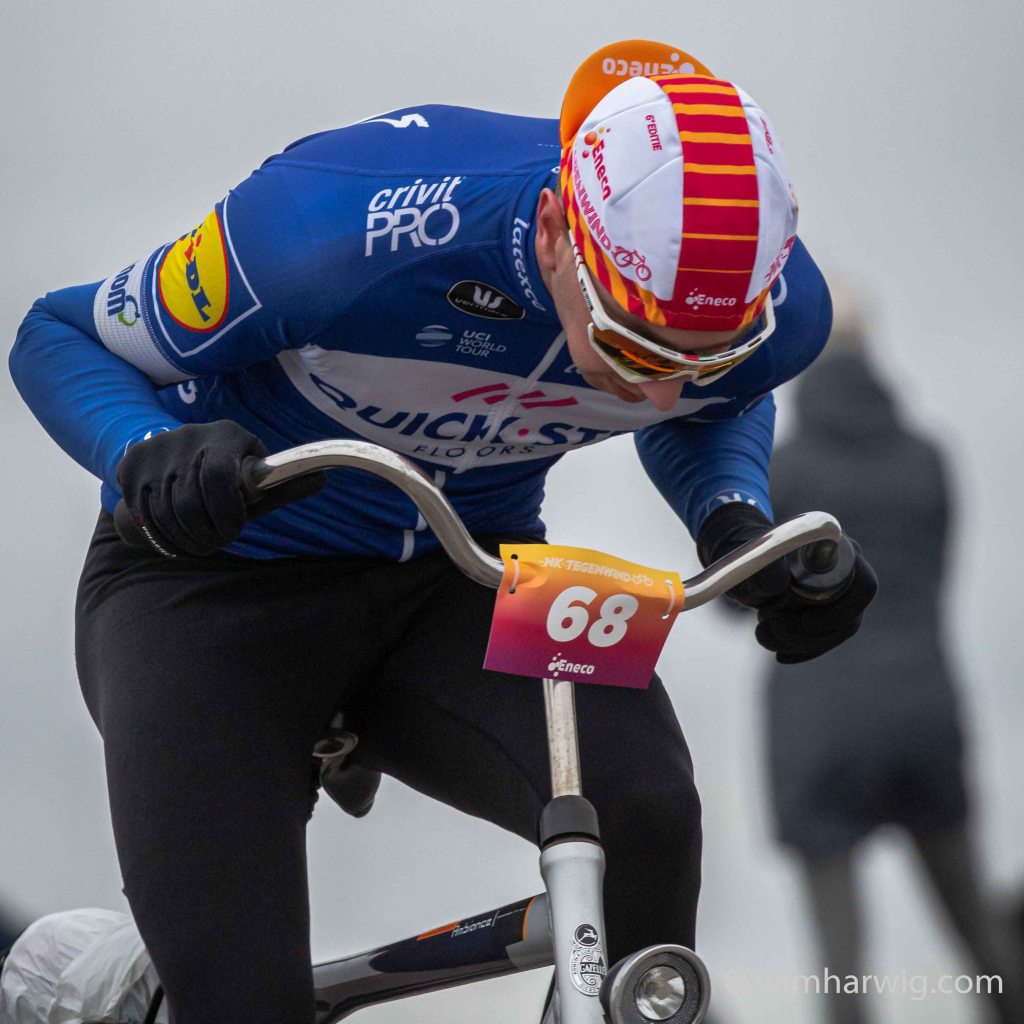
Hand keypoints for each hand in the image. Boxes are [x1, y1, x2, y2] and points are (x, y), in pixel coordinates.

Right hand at [114, 420, 324, 556]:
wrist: (173, 452)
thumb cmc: (229, 472)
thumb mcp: (256, 477)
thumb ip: (284, 484)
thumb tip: (323, 479)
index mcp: (225, 435)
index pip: (219, 477)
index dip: (227, 512)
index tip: (234, 529)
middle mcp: (186, 437)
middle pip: (189, 502)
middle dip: (207, 533)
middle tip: (218, 542)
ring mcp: (154, 452)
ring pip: (165, 513)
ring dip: (185, 539)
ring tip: (200, 544)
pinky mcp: (130, 468)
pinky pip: (143, 515)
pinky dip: (161, 536)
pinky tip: (177, 537)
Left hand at [696, 502, 877, 663]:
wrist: (745, 563)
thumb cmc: (750, 558)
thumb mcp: (749, 565)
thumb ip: (762, 571)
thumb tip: (779, 583)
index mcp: (836, 547)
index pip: (863, 586)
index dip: (838, 613)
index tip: (803, 622)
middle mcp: (847, 570)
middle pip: (849, 618)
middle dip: (809, 634)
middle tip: (771, 627)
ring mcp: (841, 594)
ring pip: (837, 633)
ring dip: (799, 642)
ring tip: (764, 633)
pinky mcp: (829, 613)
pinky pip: (825, 640)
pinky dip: (802, 650)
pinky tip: (781, 654)